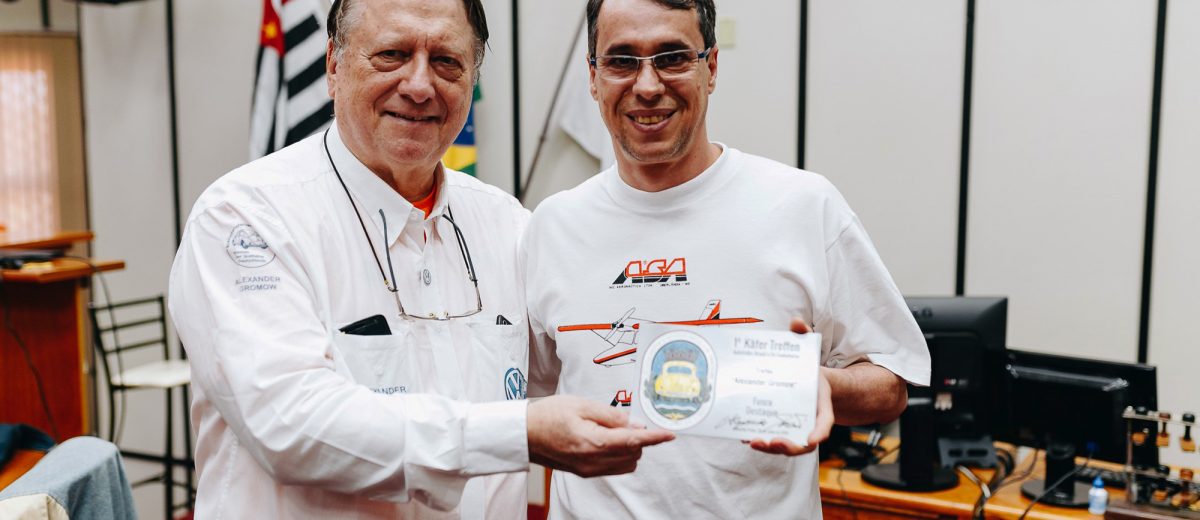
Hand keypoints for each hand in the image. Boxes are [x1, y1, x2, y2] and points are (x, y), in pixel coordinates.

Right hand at [527, 395, 674, 476]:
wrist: (523, 434)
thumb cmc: (548, 415)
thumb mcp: (581, 404)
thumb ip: (611, 415)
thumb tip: (634, 424)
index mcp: (593, 442)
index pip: (634, 442)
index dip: (655, 438)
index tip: (669, 434)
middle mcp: (593, 461)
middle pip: (633, 454)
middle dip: (638, 438)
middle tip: (624, 420)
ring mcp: (589, 470)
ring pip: (626, 464)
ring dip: (630, 448)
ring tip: (612, 429)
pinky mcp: (584, 472)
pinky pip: (613, 468)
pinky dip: (619, 455)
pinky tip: (607, 440)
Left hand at [748, 316, 834, 455]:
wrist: (807, 382)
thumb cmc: (806, 369)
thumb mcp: (807, 349)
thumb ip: (802, 335)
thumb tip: (796, 322)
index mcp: (821, 405)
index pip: (825, 422)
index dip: (819, 431)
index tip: (812, 438)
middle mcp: (809, 421)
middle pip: (803, 442)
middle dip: (788, 446)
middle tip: (772, 441)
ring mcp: (794, 428)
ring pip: (786, 446)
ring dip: (770, 448)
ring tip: (753, 441)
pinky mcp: (779, 429)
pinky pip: (772, 440)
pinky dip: (759, 440)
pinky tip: (743, 435)